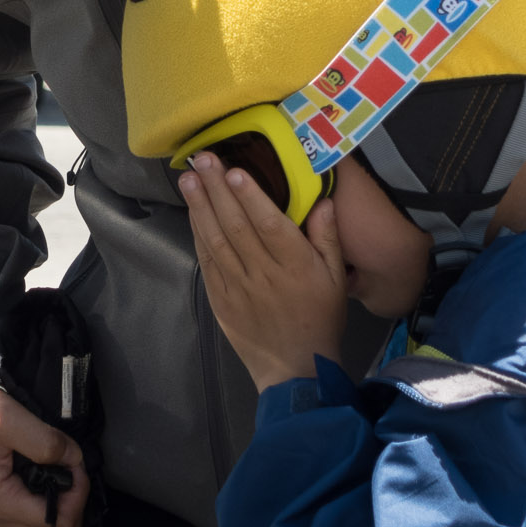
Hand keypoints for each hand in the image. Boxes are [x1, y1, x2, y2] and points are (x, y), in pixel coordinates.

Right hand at [0, 388, 86, 526]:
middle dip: (75, 500)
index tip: (73, 462)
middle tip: (70, 467)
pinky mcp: (3, 514)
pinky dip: (53, 501)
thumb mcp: (8, 418)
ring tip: (58, 469)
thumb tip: (73, 460)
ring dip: (65, 501)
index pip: (61, 521)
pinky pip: (40, 521)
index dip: (78, 492)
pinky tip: (48, 476)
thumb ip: (45, 441)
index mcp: (0, 503)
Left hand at [179, 153, 344, 391]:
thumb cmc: (320, 318)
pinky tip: (193, 214)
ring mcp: (239, 288)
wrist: (296, 368)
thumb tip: (322, 201)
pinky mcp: (222, 300)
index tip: (234, 170)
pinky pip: (208, 263)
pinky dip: (198, 236)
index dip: (250, 196)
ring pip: (216, 241)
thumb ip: (327, 238)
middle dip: (217, 189)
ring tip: (189, 179)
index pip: (269, 224)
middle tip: (202, 159)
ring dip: (200, 208)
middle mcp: (264, 274)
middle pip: (236, 225)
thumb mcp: (336, 278)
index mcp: (295, 266)